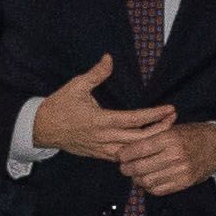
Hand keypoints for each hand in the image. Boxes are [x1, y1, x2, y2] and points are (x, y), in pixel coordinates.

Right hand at [32, 55, 176, 161]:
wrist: (41, 129)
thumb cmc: (59, 105)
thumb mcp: (76, 86)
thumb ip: (96, 73)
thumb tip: (109, 58)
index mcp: (101, 120)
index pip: (135, 119)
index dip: (155, 115)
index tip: (170, 109)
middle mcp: (104, 137)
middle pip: (140, 139)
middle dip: (160, 130)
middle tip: (174, 119)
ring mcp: (102, 148)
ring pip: (133, 151)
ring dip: (151, 142)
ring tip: (165, 132)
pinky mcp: (98, 155)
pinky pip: (122, 157)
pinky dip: (136, 152)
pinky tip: (147, 146)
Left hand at [116, 120, 215, 196]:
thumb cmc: (192, 135)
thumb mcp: (173, 128)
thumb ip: (152, 137)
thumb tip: (127, 148)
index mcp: (170, 138)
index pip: (139, 149)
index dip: (124, 154)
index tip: (120, 156)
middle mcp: (175, 155)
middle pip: (140, 168)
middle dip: (126, 169)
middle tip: (123, 168)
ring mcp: (180, 171)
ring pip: (147, 181)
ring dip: (137, 180)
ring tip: (135, 174)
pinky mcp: (184, 183)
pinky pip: (159, 190)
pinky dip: (149, 187)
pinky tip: (148, 181)